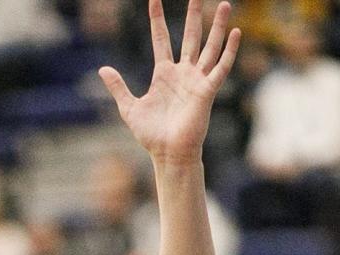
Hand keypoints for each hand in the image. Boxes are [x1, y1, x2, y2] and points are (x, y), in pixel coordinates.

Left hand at [99, 0, 239, 165]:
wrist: (168, 154)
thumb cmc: (152, 136)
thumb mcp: (130, 108)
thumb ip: (119, 87)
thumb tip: (103, 69)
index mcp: (164, 74)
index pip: (161, 39)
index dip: (157, 19)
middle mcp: (183, 73)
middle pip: (190, 37)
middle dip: (193, 15)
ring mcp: (197, 80)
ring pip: (210, 46)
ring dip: (217, 26)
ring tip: (224, 4)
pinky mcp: (207, 91)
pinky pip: (221, 67)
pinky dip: (229, 51)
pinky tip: (236, 33)